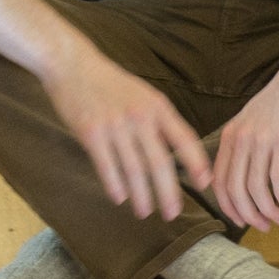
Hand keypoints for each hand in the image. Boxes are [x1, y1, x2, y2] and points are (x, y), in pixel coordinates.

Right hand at [42, 48, 211, 220]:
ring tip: (146, 212)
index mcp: (158, 106)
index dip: (198, 164)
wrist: (72, 64)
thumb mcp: (144, 94)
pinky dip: (115, 186)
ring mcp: (115, 125)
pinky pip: (107, 167)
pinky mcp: (91, 133)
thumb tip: (179, 152)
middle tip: (173, 214)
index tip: (206, 184)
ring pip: (134, 171)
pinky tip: (120, 199)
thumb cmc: (110, 83)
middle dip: (169, 193)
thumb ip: (160, 119)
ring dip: (142, 196)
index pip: (185, 139)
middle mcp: (140, 116)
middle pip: (160, 163)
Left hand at [208, 57, 278, 230]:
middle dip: (247, 215)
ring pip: (256, 189)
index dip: (229, 207)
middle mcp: (241, 139)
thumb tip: (245, 175)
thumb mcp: (254, 119)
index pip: (220, 181)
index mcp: (230, 135)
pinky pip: (277, 179)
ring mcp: (262, 140)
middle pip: (235, 190)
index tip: (243, 220)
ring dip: (267, 210)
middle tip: (263, 226)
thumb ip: (245, 143)